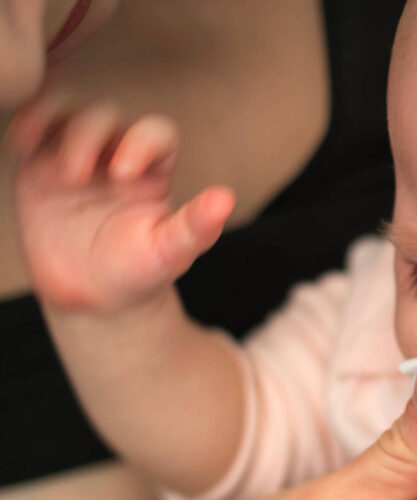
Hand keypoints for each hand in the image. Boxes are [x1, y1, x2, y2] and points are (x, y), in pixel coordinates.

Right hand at [7, 96, 233, 310]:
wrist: (94, 296)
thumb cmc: (140, 270)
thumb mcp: (169, 253)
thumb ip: (196, 227)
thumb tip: (225, 200)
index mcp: (154, 170)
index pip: (155, 133)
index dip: (142, 141)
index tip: (124, 172)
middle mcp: (115, 154)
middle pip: (105, 118)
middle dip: (89, 135)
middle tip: (77, 175)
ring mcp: (76, 157)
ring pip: (65, 117)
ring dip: (53, 125)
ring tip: (47, 163)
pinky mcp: (39, 168)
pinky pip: (31, 133)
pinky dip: (25, 126)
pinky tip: (21, 144)